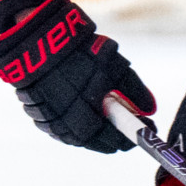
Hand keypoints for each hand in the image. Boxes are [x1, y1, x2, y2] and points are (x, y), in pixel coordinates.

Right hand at [0, 0, 154, 152]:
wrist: (36, 43)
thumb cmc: (81, 54)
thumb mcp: (115, 67)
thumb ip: (135, 91)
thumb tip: (150, 109)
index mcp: (90, 119)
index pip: (118, 139)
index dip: (134, 135)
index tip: (147, 127)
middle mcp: (69, 127)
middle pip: (99, 142)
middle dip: (116, 135)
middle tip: (127, 122)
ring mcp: (51, 124)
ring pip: (79, 138)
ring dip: (96, 132)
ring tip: (107, 116)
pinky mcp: (37, 118)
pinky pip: (62, 130)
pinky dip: (76, 125)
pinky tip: (84, 114)